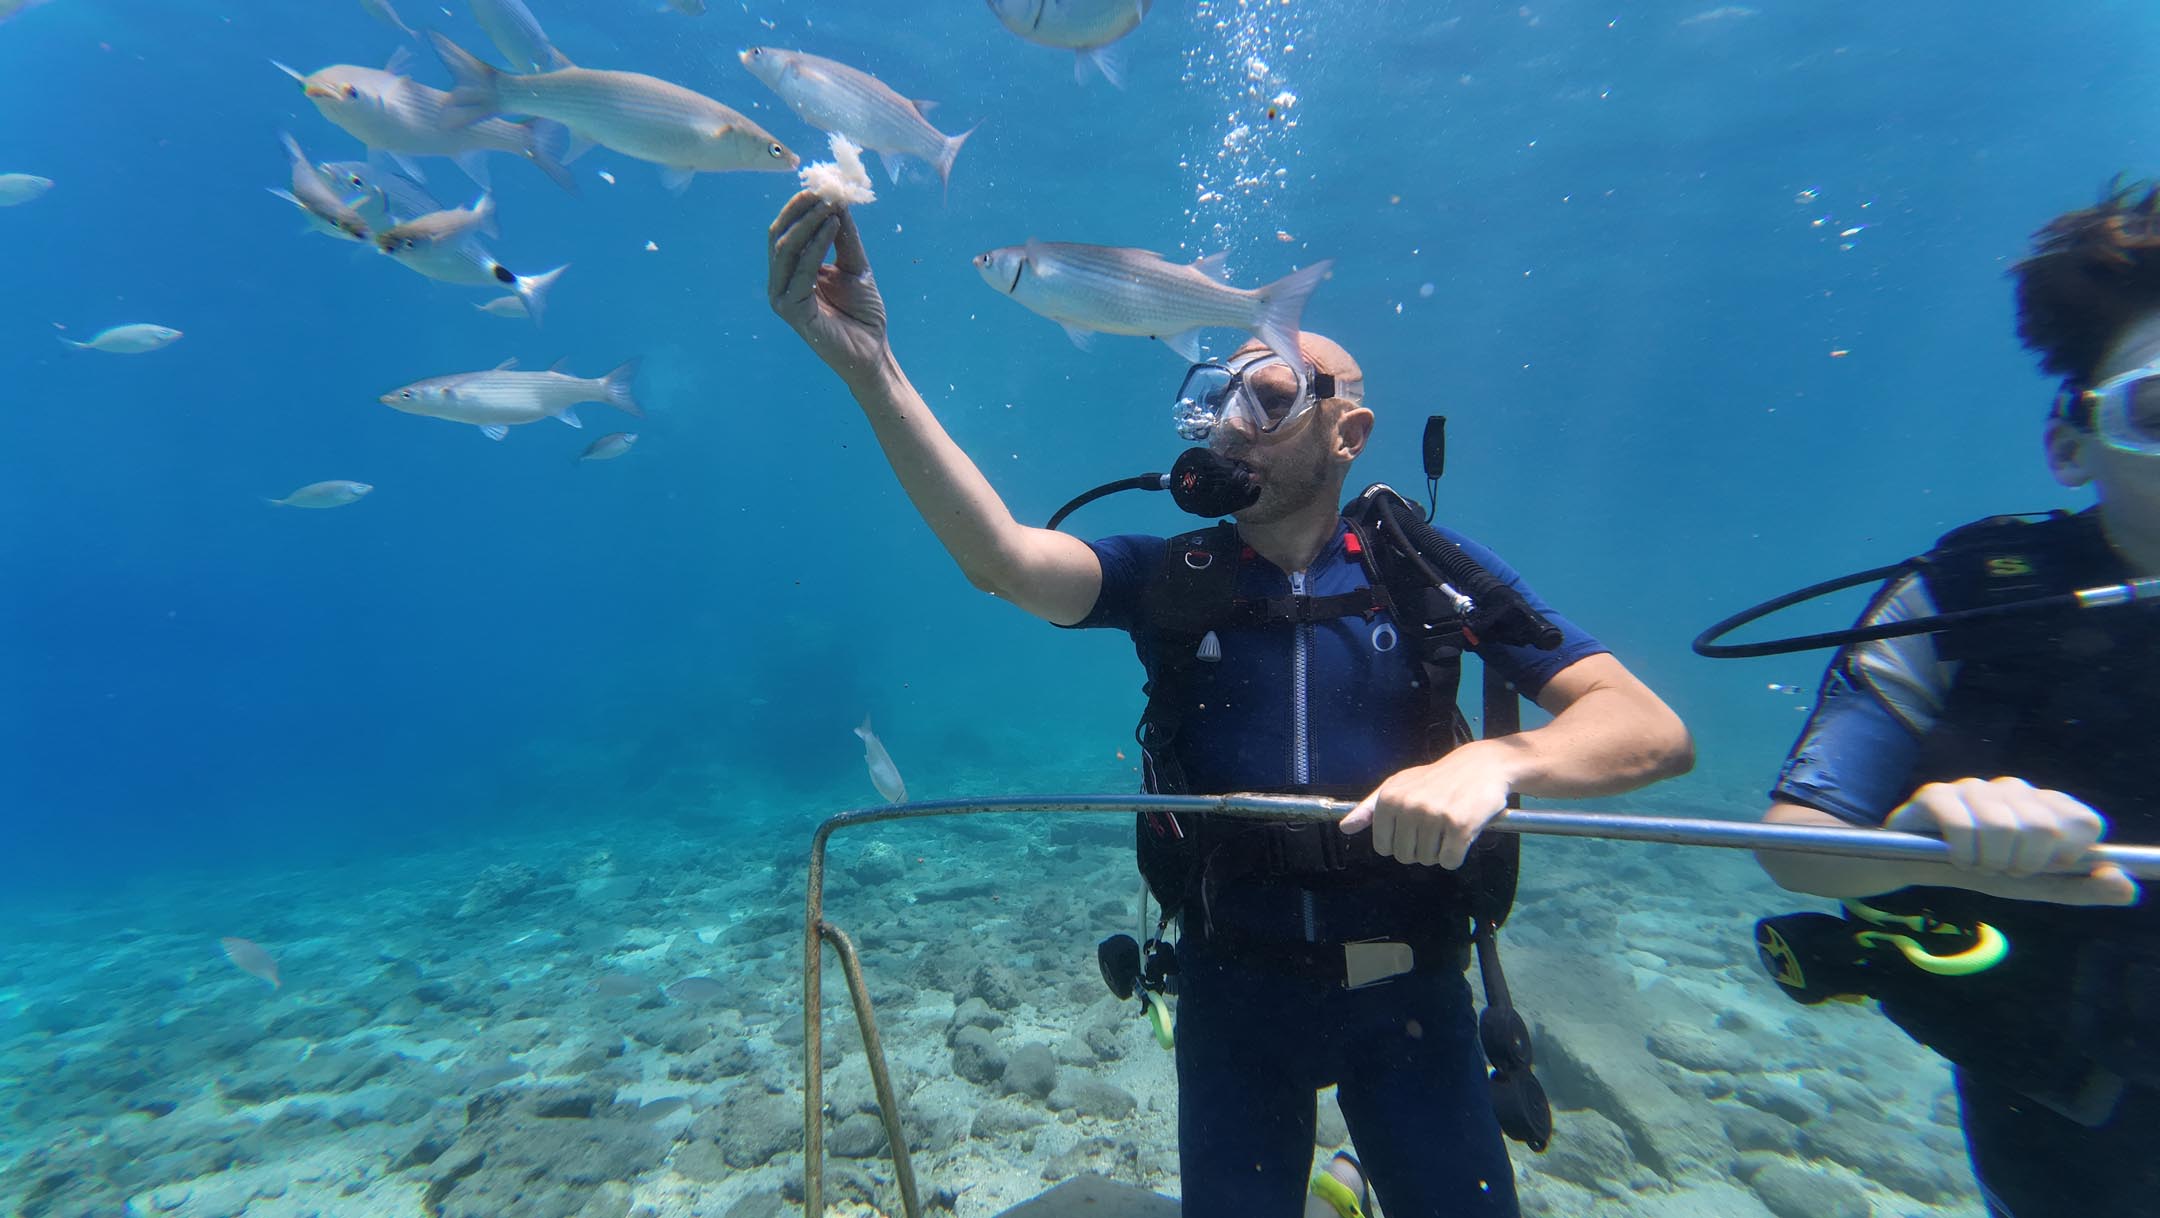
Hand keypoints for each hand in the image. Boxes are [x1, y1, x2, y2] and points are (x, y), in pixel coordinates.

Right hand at [767, 192, 888, 384]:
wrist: (872, 351)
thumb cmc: (863, 312)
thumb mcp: (856, 264)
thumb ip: (844, 235)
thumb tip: (837, 199)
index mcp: (792, 270)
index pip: (786, 230)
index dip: (801, 205)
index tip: (823, 184)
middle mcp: (781, 282)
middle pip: (779, 235)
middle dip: (800, 209)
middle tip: (822, 189)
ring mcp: (782, 296)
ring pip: (785, 249)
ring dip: (808, 222)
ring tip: (829, 205)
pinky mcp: (791, 310)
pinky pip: (800, 271)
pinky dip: (816, 246)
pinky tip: (832, 227)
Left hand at [1339, 741, 1518, 868]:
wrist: (1481, 765)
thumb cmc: (1436, 779)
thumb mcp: (1398, 785)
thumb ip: (1370, 809)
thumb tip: (1344, 828)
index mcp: (1389, 798)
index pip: (1383, 847)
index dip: (1400, 842)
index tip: (1414, 826)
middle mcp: (1408, 806)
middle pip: (1405, 857)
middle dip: (1421, 847)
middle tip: (1436, 824)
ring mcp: (1433, 816)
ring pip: (1428, 860)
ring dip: (1440, 849)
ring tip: (1449, 824)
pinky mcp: (1459, 826)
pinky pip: (1450, 862)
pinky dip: (1457, 855)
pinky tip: (1462, 833)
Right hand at [1887, 776, 2138, 905]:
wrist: (1916, 866)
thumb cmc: (1984, 870)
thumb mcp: (2038, 886)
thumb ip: (2085, 888)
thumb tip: (2127, 884)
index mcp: (2045, 805)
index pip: (2083, 821)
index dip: (2068, 854)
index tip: (2046, 866)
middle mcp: (2014, 788)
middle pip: (2043, 828)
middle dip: (2023, 864)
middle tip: (2004, 869)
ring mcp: (1974, 787)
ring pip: (2002, 828)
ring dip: (1989, 863)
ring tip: (1978, 864)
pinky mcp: (1936, 793)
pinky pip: (1964, 827)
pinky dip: (1964, 857)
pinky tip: (1955, 858)